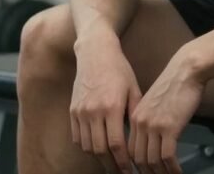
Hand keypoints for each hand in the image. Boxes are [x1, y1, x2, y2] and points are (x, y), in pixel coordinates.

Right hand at [71, 32, 141, 173]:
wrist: (95, 52)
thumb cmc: (119, 69)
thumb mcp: (133, 89)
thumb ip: (135, 114)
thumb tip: (141, 138)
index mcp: (112, 106)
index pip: (116, 144)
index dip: (122, 162)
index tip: (129, 170)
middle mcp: (94, 111)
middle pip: (99, 150)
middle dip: (111, 166)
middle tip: (120, 173)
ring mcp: (80, 111)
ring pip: (87, 146)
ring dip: (98, 159)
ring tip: (110, 164)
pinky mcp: (72, 109)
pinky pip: (76, 136)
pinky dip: (86, 147)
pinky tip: (96, 150)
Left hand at [128, 47, 204, 173]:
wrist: (186, 71)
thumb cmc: (173, 85)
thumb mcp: (152, 102)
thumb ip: (148, 120)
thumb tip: (150, 140)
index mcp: (134, 117)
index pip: (129, 149)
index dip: (134, 166)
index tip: (142, 173)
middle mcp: (140, 123)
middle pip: (138, 158)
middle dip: (146, 173)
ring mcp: (154, 125)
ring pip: (152, 160)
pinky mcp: (169, 127)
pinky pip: (167, 156)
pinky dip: (172, 169)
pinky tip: (178, 173)